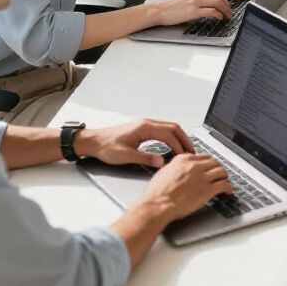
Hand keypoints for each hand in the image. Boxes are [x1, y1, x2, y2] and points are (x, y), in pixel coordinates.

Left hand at [77, 119, 194, 167]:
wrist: (94, 141)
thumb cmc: (107, 147)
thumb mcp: (125, 156)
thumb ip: (145, 158)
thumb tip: (161, 161)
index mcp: (145, 128)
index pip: (169, 135)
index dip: (178, 146)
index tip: (184, 157)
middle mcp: (147, 123)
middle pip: (174, 128)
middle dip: (184, 139)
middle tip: (192, 152)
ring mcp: (146, 125)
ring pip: (170, 127)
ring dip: (180, 137)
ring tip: (186, 149)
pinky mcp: (144, 129)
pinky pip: (164, 130)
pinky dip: (172, 137)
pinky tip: (173, 146)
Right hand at [141, 153, 233, 220]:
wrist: (158, 204)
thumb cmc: (157, 192)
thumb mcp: (164, 171)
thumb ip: (175, 167)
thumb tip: (179, 169)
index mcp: (184, 159)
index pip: (203, 156)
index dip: (209, 162)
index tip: (210, 166)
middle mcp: (195, 166)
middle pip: (214, 162)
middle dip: (218, 168)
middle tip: (219, 173)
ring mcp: (202, 177)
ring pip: (221, 172)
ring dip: (225, 177)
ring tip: (225, 181)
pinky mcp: (207, 190)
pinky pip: (224, 185)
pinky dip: (228, 188)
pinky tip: (228, 191)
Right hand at [146, 0, 233, 26]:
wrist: (159, 11)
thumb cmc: (170, 7)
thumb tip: (208, 5)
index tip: (227, 6)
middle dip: (227, 5)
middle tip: (230, 12)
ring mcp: (195, 2)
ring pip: (217, 3)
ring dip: (225, 10)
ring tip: (227, 16)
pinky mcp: (194, 11)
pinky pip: (211, 11)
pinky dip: (218, 15)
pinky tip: (220, 18)